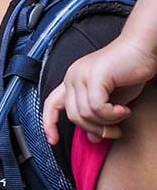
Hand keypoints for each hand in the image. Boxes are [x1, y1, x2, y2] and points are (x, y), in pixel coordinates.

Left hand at [42, 35, 156, 144]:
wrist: (141, 49)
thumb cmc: (128, 72)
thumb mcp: (111, 100)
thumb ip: (99, 116)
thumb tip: (92, 137)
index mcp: (72, 81)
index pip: (51, 103)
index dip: (49, 122)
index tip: (53, 140)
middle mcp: (72, 77)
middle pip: (73, 115)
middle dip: (95, 129)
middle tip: (114, 131)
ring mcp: (81, 74)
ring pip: (85, 113)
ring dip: (107, 122)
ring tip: (122, 115)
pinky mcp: (94, 75)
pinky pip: (96, 107)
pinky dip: (111, 115)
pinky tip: (123, 110)